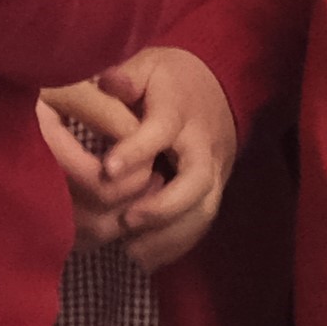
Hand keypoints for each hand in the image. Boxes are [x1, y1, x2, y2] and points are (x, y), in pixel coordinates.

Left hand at [43, 49, 235, 268]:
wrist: (219, 86)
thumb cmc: (168, 78)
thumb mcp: (147, 65)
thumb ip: (126, 76)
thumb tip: (109, 82)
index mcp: (179, 110)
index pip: (161, 130)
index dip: (137, 150)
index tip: (108, 169)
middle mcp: (203, 144)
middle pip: (196, 181)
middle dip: (163, 206)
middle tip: (126, 221)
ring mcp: (215, 170)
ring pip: (203, 210)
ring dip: (170, 236)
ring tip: (132, 253)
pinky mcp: (215, 189)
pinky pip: (203, 222)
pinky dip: (177, 245)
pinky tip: (146, 260)